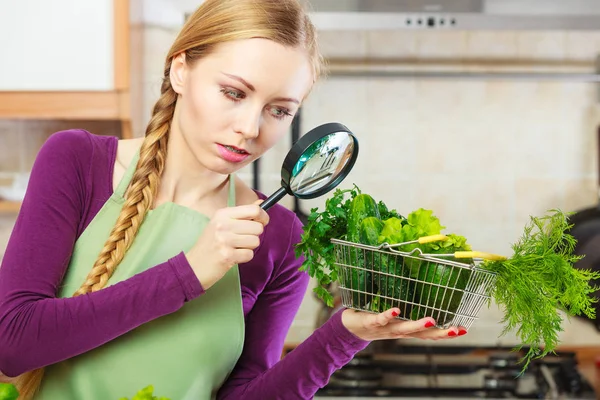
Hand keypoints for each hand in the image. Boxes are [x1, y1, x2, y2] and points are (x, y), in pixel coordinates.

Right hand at [185, 200, 268, 289]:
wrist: (193, 267)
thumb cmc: (209, 245)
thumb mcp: (222, 224)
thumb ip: (242, 214)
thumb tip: (261, 203)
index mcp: (222, 214)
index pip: (254, 210)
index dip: (263, 216)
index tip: (262, 221)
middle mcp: (223, 225)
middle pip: (257, 227)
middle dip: (254, 235)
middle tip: (241, 240)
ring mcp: (224, 240)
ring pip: (255, 241)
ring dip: (248, 247)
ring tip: (235, 248)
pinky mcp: (227, 256)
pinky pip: (250, 254)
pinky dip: (244, 257)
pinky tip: (233, 257)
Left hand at [341, 307, 467, 340]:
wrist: (349, 330)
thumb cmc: (375, 320)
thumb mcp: (394, 316)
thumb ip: (407, 307)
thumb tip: (422, 289)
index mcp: (405, 330)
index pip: (429, 333)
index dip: (446, 333)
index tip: (464, 329)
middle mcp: (398, 331)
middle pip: (421, 334)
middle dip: (439, 333)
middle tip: (457, 330)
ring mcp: (385, 328)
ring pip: (403, 328)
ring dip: (418, 325)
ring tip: (432, 320)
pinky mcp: (371, 322)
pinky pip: (380, 318)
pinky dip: (388, 315)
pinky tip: (396, 309)